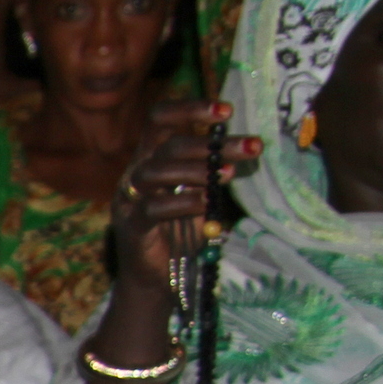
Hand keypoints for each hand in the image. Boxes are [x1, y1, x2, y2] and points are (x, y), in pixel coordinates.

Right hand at [111, 99, 256, 299]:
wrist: (160, 275)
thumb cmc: (182, 228)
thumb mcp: (202, 190)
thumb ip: (213, 168)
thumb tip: (245, 144)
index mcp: (152, 156)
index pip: (160, 119)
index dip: (189, 108)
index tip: (226, 111)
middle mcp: (137, 172)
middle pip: (169, 144)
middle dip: (213, 143)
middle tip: (252, 147)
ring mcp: (130, 199)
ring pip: (157, 171)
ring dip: (199, 170)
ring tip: (230, 175)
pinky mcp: (131, 226)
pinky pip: (154, 207)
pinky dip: (185, 202)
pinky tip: (208, 202)